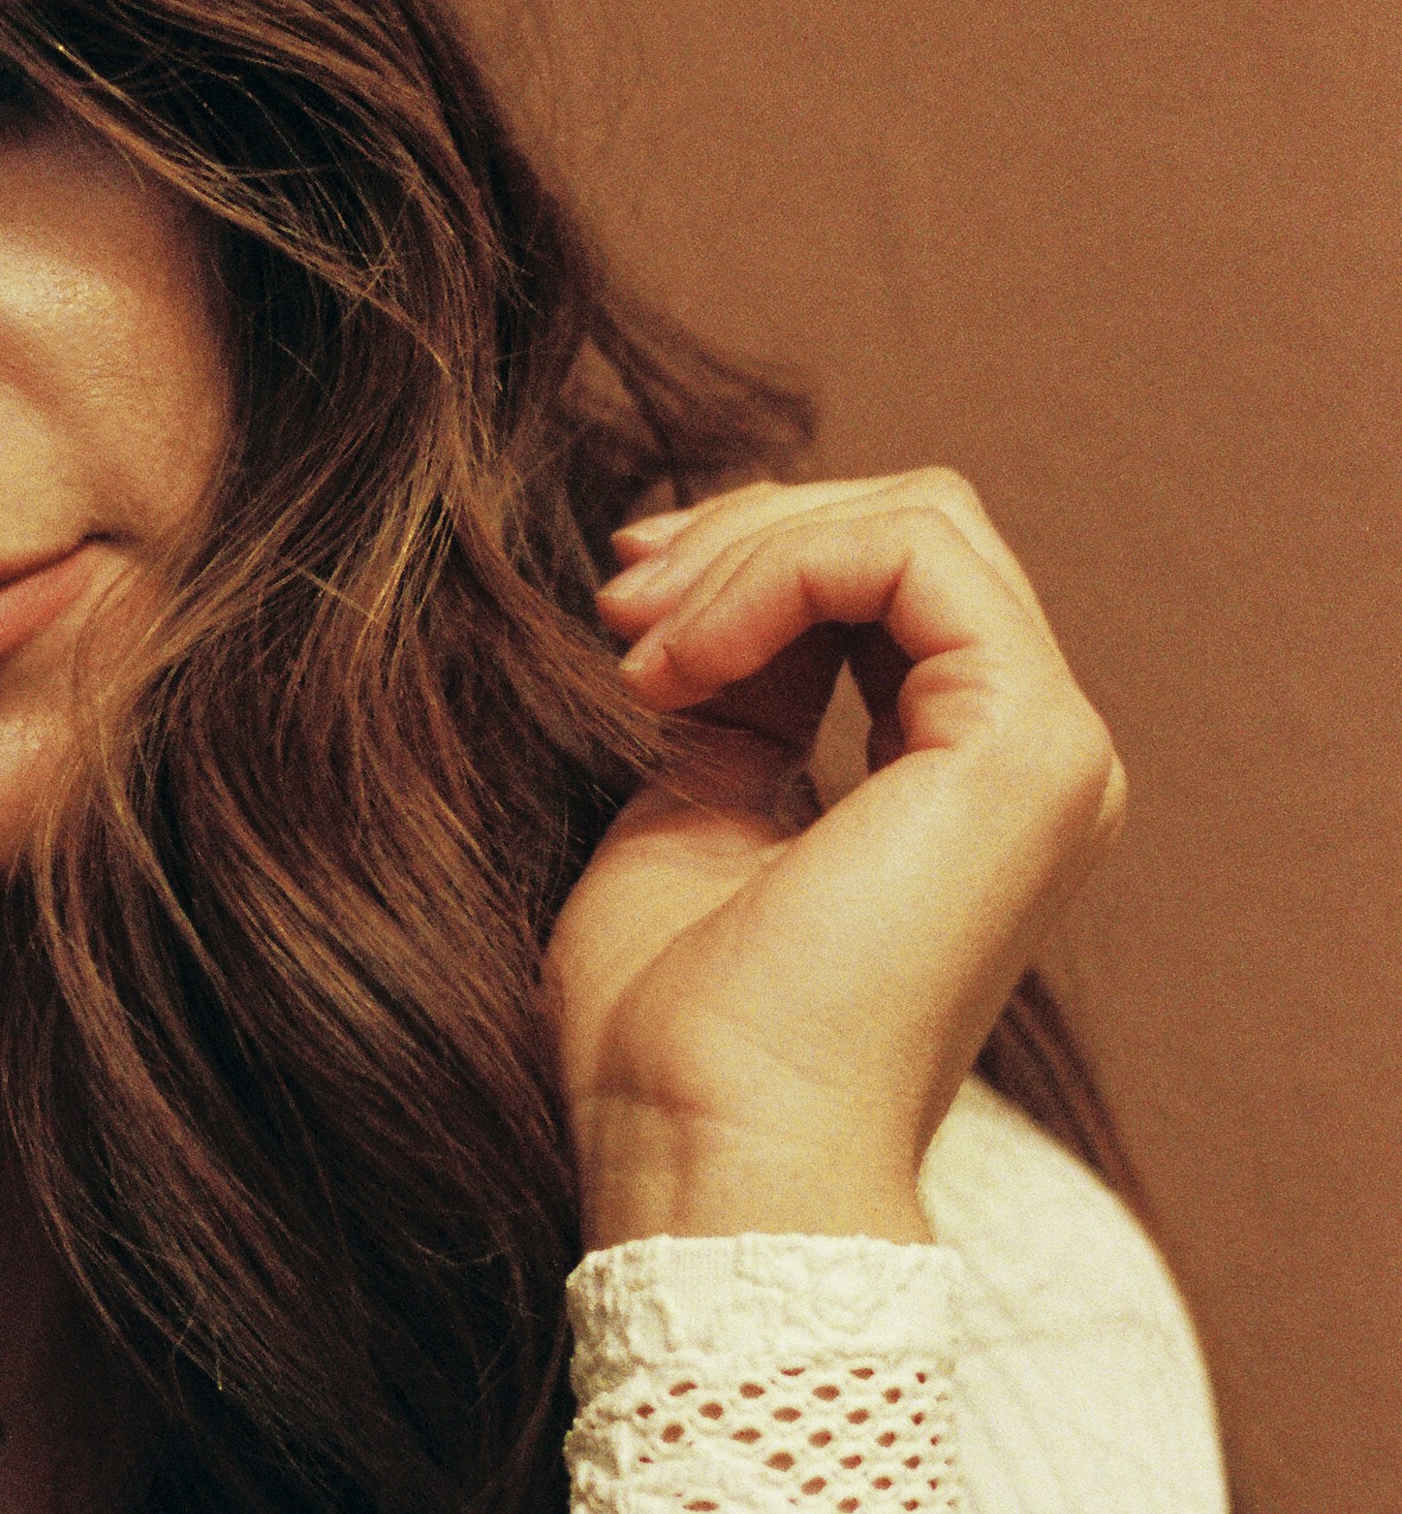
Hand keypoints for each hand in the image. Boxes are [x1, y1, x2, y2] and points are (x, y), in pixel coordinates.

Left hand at [547, 469, 1127, 1248]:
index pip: (888, 578)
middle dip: (745, 534)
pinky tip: (682, 665)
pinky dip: (775, 573)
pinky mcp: (1025, 747)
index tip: (621, 606)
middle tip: (620, 607)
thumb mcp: (696, 810)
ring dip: (745, 552)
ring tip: (637, 645)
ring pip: (917, 520)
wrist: (707, 1145)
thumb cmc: (676, 1030)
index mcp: (963, 780)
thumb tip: (724, 603)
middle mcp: (1028, 759)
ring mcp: (1045, 752)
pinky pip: (912, 555)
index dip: (747, 553)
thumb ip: (739, 703)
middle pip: (912, 525)